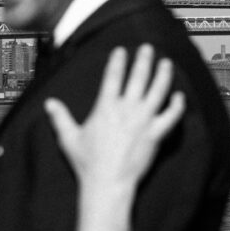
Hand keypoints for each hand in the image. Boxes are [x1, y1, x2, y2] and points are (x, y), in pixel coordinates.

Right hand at [45, 45, 184, 189]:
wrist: (108, 182)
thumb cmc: (87, 163)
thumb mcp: (69, 138)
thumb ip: (60, 118)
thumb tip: (49, 104)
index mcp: (106, 107)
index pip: (113, 77)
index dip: (117, 61)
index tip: (121, 50)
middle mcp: (127, 109)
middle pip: (138, 77)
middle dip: (143, 60)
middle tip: (147, 48)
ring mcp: (144, 121)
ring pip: (157, 91)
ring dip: (163, 75)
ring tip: (166, 63)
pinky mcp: (156, 134)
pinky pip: (171, 117)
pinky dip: (177, 106)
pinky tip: (180, 96)